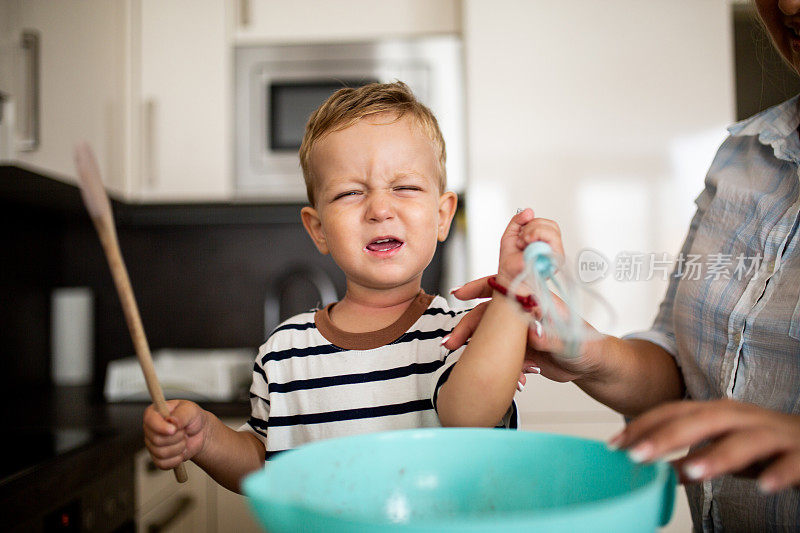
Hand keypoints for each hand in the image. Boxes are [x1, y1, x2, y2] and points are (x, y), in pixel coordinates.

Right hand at [143, 399, 207, 469]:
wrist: (199, 432)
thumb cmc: (192, 417)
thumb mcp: (191, 410)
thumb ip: (181, 415)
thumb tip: (172, 421)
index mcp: (154, 413)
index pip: (150, 421)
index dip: (161, 427)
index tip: (174, 429)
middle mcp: (150, 429)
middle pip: (157, 440)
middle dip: (177, 437)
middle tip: (184, 431)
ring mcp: (152, 444)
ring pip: (161, 453)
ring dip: (179, 448)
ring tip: (184, 440)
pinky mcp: (157, 458)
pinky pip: (163, 464)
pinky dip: (176, 459)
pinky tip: (181, 452)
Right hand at [446, 276, 604, 383]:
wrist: (590, 367)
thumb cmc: (587, 345)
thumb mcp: (572, 341)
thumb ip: (552, 336)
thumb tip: (534, 332)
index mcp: (535, 301)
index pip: (503, 288)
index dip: (480, 288)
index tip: (460, 293)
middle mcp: (523, 313)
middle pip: (487, 313)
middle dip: (467, 326)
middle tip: (451, 341)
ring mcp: (518, 332)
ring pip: (488, 335)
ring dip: (474, 347)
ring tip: (464, 362)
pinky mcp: (517, 350)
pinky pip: (499, 356)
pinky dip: (497, 367)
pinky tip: (511, 380)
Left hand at [496, 208, 564, 285]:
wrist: (508, 275)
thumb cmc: (511, 261)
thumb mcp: (511, 234)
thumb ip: (518, 220)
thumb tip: (529, 211)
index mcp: (543, 240)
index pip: (547, 223)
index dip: (532, 224)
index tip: (521, 235)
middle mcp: (551, 246)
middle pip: (551, 224)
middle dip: (531, 228)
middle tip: (522, 240)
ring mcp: (554, 252)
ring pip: (552, 230)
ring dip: (532, 233)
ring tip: (525, 244)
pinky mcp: (555, 258)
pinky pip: (552, 239)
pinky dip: (536, 238)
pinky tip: (529, 247)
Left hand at [610, 399, 799, 492]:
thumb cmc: (767, 444)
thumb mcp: (726, 449)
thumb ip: (698, 455)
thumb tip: (667, 471)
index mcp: (719, 413)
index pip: (674, 413)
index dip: (643, 426)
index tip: (615, 445)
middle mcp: (743, 417)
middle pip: (701, 421)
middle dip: (666, 437)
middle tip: (636, 457)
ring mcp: (773, 433)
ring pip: (744, 440)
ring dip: (717, 455)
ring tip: (690, 472)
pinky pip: (792, 462)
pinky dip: (779, 472)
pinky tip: (764, 487)